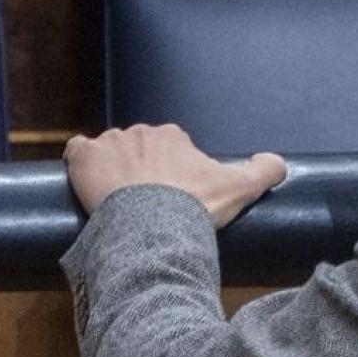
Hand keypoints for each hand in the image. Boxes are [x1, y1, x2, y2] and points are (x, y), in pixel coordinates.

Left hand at [65, 124, 286, 227]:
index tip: (173, 192)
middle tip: (148, 200)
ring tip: (120, 200)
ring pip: (111, 151)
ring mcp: (109, 143)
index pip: (170, 147)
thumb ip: (266, 170)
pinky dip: (82, 163)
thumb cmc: (195, 205)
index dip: (172, 169)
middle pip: (140, 148)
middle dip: (143, 168)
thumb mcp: (241, 188)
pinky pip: (78, 151)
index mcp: (174, 135)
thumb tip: (280, 162)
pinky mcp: (83, 158)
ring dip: (114, 169)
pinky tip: (90, 182)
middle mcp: (140, 132)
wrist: (152, 224)